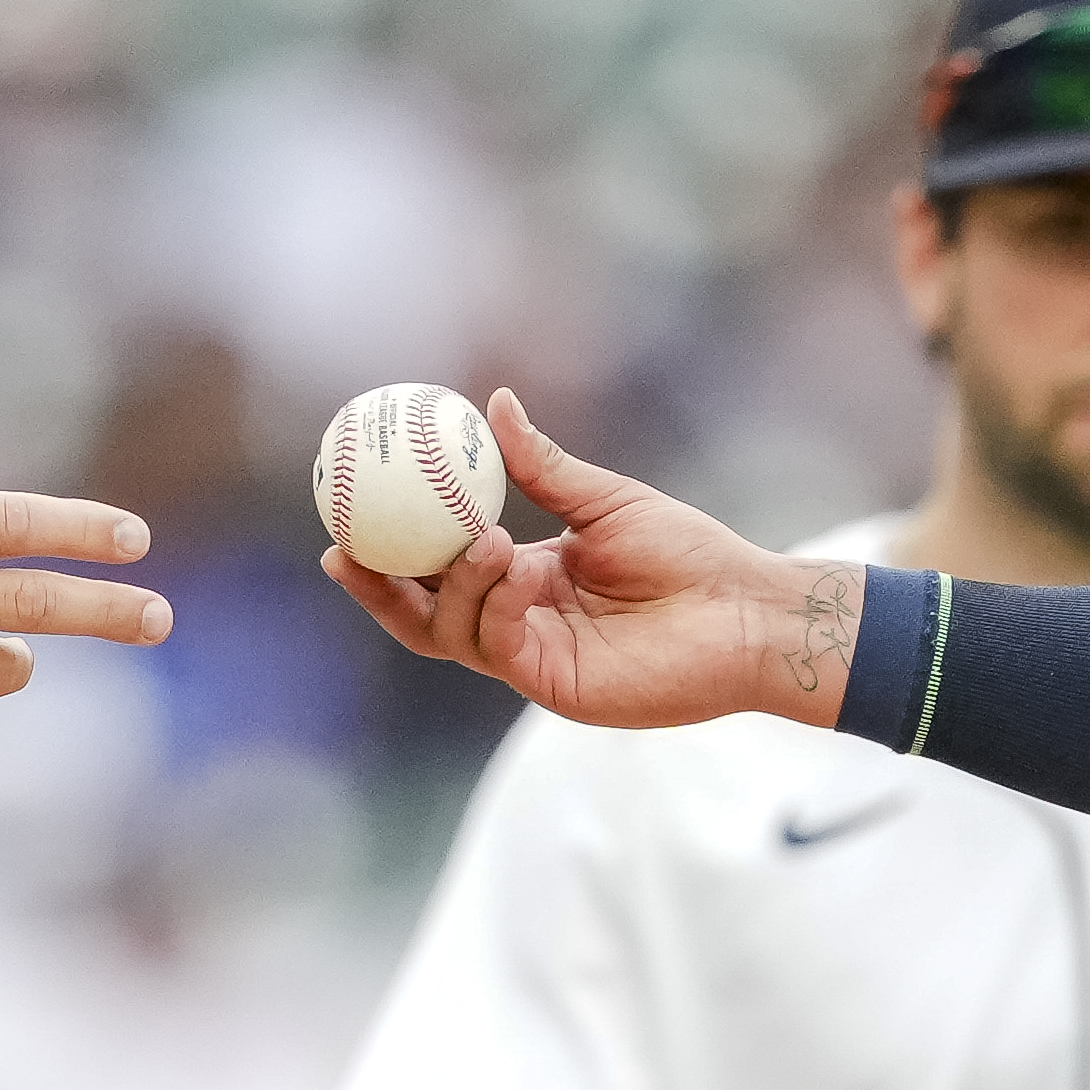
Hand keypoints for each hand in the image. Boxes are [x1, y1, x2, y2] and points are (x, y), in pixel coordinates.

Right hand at [326, 391, 856, 732]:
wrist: (745, 610)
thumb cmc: (691, 555)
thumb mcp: (607, 499)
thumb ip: (544, 466)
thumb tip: (493, 403)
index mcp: (525, 577)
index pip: (437, 570)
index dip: (388, 548)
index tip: (347, 510)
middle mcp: (518, 620)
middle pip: (421, 615)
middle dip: (376, 588)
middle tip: (343, 549)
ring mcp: (532, 658)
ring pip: (452, 632)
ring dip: (454, 583)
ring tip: (486, 539)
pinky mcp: (553, 686)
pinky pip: (498, 646)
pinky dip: (496, 604)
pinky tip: (518, 568)